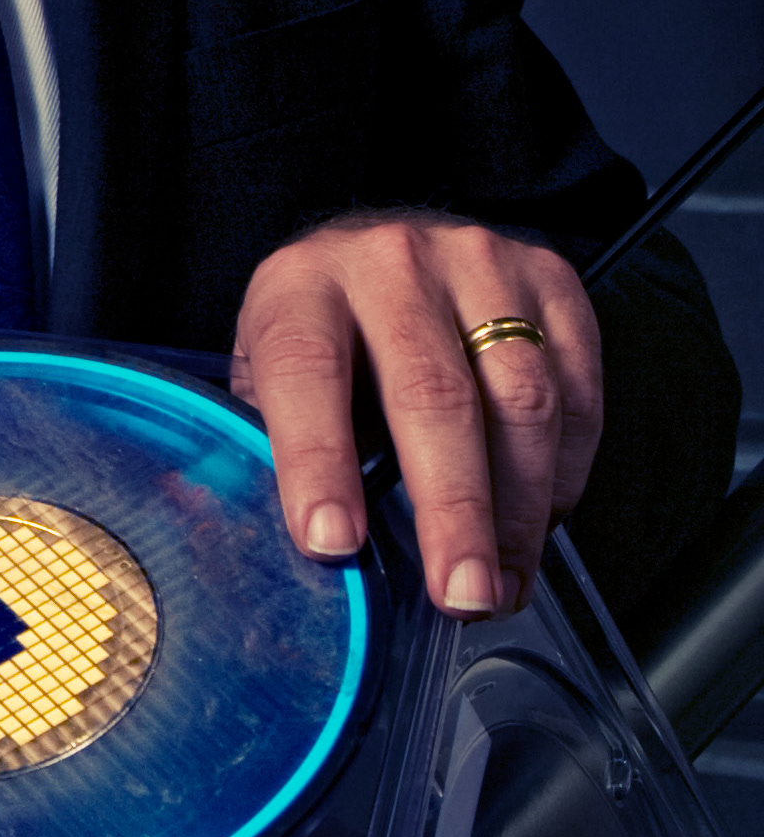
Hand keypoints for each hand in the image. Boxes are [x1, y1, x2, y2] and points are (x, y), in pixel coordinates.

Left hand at [231, 211, 601, 618]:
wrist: (388, 242)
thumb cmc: (325, 328)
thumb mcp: (268, 366)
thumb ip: (266, 444)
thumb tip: (259, 552)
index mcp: (300, 286)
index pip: (304, 371)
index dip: (317, 459)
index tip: (333, 542)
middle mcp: (390, 261)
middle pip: (430, 392)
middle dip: (452, 509)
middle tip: (460, 594)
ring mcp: (479, 263)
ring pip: (518, 398)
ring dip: (519, 509)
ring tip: (504, 583)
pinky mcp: (551, 280)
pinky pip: (577, 392)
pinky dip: (567, 471)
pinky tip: (541, 520)